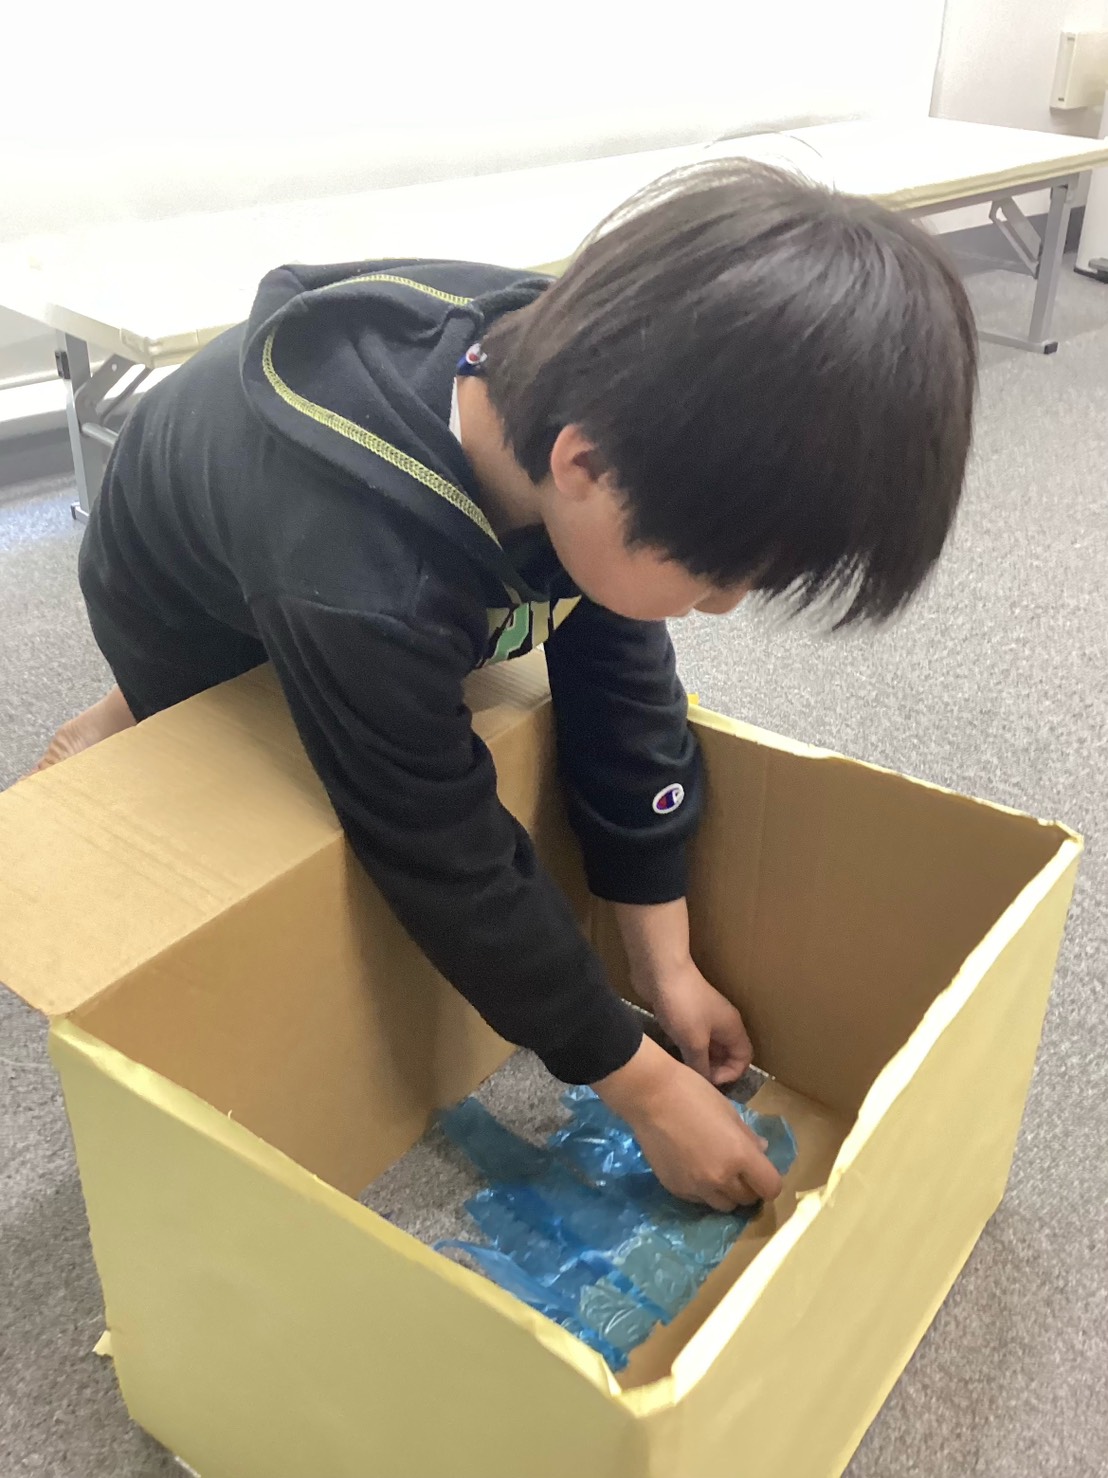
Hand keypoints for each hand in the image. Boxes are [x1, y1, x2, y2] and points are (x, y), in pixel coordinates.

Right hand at [594, 1037, 782, 1210]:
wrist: (649, 1096)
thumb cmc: (693, 1093)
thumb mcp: (729, 1111)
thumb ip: (748, 1137)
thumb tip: (761, 1151)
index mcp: (739, 1156)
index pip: (770, 1188)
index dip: (769, 1182)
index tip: (762, 1172)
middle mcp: (720, 1178)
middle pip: (747, 1200)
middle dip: (749, 1188)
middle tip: (740, 1171)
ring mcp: (696, 1187)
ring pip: (723, 1205)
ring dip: (727, 1193)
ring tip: (717, 1173)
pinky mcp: (676, 1189)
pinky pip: (699, 1200)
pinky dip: (703, 1190)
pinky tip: (694, 1169)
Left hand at [611, 899, 751, 1086]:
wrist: (661, 971)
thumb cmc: (683, 1006)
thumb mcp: (694, 1041)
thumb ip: (701, 1065)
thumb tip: (705, 1082)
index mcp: (732, 1028)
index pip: (743, 1057)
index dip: (730, 1073)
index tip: (709, 1079)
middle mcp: (722, 1022)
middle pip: (726, 1053)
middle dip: (714, 1068)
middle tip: (695, 1078)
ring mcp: (704, 1016)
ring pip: (708, 1045)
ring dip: (699, 1058)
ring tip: (683, 1069)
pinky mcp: (686, 1012)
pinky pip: (692, 1036)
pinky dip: (686, 1047)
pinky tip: (671, 1053)